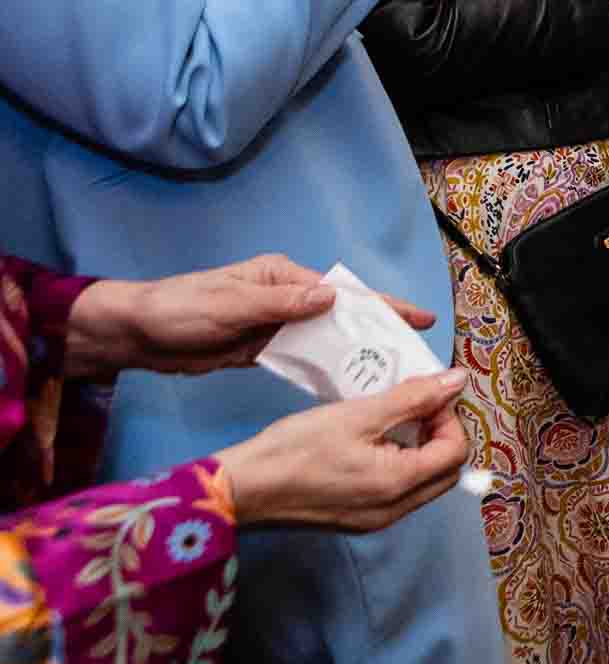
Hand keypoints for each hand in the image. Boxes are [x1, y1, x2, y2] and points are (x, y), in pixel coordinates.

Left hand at [65, 254, 435, 379]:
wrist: (135, 333)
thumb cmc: (179, 310)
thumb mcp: (230, 304)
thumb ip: (281, 303)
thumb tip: (332, 297)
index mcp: (283, 277)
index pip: (343, 292)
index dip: (383, 306)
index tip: (418, 319)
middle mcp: (286, 297)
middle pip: (343, 315)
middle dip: (379, 332)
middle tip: (415, 355)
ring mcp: (276, 324)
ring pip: (327, 339)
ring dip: (355, 354)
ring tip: (391, 375)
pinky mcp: (263, 348)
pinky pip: (304, 358)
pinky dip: (327, 369)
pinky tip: (348, 385)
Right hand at [215, 369, 471, 530]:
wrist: (239, 490)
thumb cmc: (293, 450)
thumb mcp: (358, 414)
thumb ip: (412, 397)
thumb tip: (455, 381)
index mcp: (399, 486)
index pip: (455, 451)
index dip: (449, 417)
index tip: (426, 394)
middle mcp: (393, 511)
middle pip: (445, 471)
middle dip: (440, 434)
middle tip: (415, 405)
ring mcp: (375, 520)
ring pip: (423, 482)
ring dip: (420, 448)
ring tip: (392, 418)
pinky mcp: (356, 519)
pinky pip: (397, 491)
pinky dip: (398, 463)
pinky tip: (373, 440)